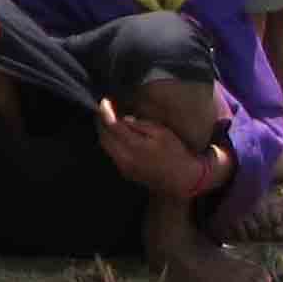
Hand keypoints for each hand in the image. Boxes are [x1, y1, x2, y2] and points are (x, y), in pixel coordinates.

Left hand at [95, 97, 216, 199]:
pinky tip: (115, 135)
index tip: (104, 102)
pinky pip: (111, 154)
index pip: (113, 126)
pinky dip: (109, 142)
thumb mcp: (161, 132)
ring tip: (107, 120)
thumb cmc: (175, 152)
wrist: (182, 179)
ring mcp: (124, 167)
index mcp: (134, 147)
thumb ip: (140, 124)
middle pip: (104, 137)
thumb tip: (124, 119)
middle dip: (100, 122)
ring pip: (105, 146)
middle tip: (103, 109)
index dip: (106, 112)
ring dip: (103, 132)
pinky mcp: (125, 173)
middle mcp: (125, 158)